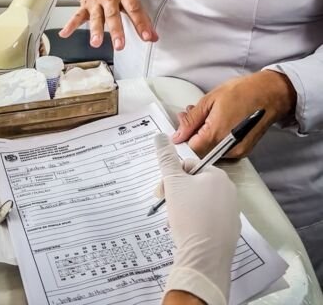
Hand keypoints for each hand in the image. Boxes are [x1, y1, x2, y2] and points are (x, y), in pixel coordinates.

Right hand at [59, 0, 157, 50]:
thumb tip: (153, 36)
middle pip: (113, 15)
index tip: (147, 37)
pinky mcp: (85, 4)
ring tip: (95, 42)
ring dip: (95, 30)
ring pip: (96, 17)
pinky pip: (77, 15)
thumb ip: (141, 16)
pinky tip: (65, 33)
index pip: (135, 9)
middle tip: (119, 45)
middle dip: (116, 31)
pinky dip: (70, 25)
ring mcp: (96, 1)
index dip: (141, 23)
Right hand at [155, 134, 239, 304]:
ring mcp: (232, 213)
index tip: (160, 193)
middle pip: (195, 184)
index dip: (171, 178)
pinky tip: (188, 233)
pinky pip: (209, 220)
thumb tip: (160, 135)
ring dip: (185, 208)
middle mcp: (229, 191)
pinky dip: (197, 223)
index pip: (189, 166)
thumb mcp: (173, 183)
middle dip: (177, 194)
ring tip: (176, 222)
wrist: (204, 258)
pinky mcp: (230, 232)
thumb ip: (166, 158)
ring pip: (201, 202)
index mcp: (217, 175)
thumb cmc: (189, 215)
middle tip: (166, 207)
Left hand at [173, 71, 296, 157]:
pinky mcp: (243, 151)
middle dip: (193, 135)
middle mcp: (227, 147)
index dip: (183, 137)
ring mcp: (237, 151)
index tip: (182, 127)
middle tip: (193, 117)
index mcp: (216, 134)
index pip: (190, 148)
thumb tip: (179, 134)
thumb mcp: (210, 100)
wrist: (269, 94)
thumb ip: (192, 119)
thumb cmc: (243, 92)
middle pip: (200, 151)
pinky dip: (216, 139)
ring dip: (204, 137)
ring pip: (211, 151)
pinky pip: (222, 150)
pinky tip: (218, 124)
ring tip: (208, 117)